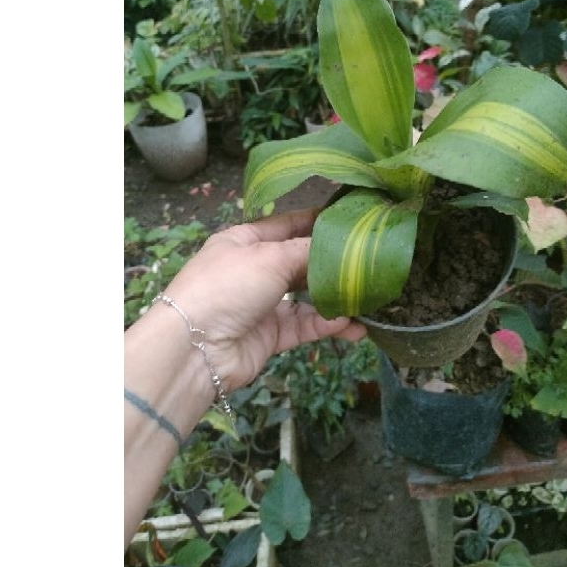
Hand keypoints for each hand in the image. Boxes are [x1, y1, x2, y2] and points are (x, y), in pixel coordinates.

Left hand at [164, 206, 366, 391]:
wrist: (196, 347)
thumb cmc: (228, 285)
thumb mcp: (270, 256)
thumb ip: (307, 250)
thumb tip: (338, 249)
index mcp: (245, 239)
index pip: (288, 224)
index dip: (317, 221)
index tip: (351, 219)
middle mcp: (254, 268)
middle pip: (300, 261)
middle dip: (332, 262)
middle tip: (370, 261)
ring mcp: (262, 303)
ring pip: (306, 296)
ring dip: (335, 298)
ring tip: (367, 299)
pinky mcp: (270, 334)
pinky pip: (304, 325)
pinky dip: (326, 325)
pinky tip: (352, 325)